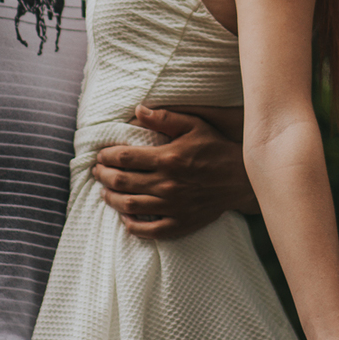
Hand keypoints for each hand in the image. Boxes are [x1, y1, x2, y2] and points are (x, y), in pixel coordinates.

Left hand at [92, 105, 256, 238]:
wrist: (241, 179)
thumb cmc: (216, 148)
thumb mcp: (194, 125)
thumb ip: (165, 117)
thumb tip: (138, 109)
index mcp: (168, 158)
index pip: (125, 158)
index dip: (107, 156)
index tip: (101, 155)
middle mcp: (167, 183)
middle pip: (122, 181)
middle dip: (103, 176)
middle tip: (97, 172)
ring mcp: (172, 206)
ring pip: (129, 206)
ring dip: (111, 198)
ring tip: (105, 192)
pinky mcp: (179, 223)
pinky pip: (148, 230)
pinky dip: (131, 225)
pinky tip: (125, 217)